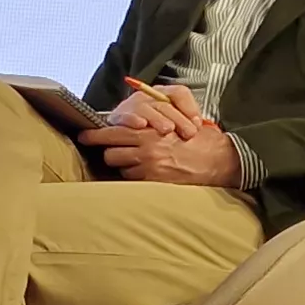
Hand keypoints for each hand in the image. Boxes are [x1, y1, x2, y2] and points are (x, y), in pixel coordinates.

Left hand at [79, 122, 241, 186]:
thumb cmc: (199, 138)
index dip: (95, 135)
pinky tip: (146, 172)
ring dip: (124, 166)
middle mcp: (146, 150)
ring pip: (121, 169)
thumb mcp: (175, 121)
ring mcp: (150, 169)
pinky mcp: (156, 183)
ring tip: (136, 162)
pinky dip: (136, 177)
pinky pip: (135, 181)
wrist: (220, 159)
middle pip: (110, 154)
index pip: (112, 132)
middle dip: (108, 152)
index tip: (83, 135)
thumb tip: (132, 123)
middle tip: (109, 151)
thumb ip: (152, 123)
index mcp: (149, 131)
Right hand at [112, 79, 210, 137]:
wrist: (123, 138)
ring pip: (147, 109)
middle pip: (165, 103)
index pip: (179, 93)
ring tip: (168, 129)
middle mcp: (147, 96)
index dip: (190, 107)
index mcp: (163, 95)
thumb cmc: (153, 131)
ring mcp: (132, 105)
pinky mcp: (118, 117)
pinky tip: (141, 125)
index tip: (197, 124)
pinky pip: (126, 116)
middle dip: (179, 119)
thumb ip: (186, 121)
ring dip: (158, 119)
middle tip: (189, 133)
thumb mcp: (173, 124)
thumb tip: (196, 125)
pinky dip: (133, 119)